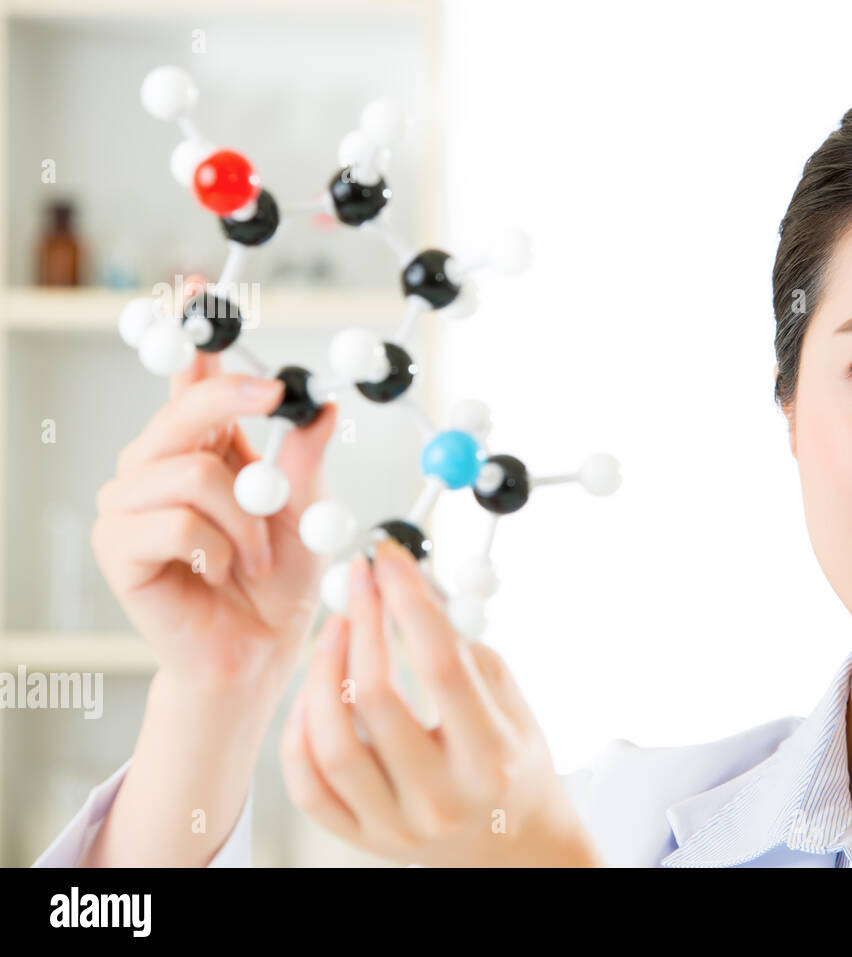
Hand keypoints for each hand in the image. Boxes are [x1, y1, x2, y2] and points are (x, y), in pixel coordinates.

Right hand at [91, 350, 337, 693]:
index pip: (190, 380)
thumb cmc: (279, 582)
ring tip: (256, 554)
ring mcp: (128, 504)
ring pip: (188, 472)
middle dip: (232, 399)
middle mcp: (155, 466)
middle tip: (275, 398)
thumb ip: (304, 460)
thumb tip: (324, 405)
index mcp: (201, 448)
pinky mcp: (117, 546)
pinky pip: (174, 522)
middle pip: (183, 411)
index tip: (200, 286)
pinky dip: (216, 547)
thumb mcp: (308, 512)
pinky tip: (219, 571)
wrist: (259, 649)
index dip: (193, 334)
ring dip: (242, 518)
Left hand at [280, 539, 602, 866]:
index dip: (411, 602)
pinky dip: (300, 730)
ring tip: (336, 629)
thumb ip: (465, 645)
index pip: (442, 666)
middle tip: (358, 582)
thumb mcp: (509, 701)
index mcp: (489, 759)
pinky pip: (308, 783)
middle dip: (363, 622)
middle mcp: (441, 799)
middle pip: (378, 698)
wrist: (508, 845)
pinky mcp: (361, 838)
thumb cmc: (511, 763)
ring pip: (331, 741)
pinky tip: (314, 692)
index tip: (392, 559)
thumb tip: (415, 581)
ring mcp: (395, 825)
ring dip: (323, 670)